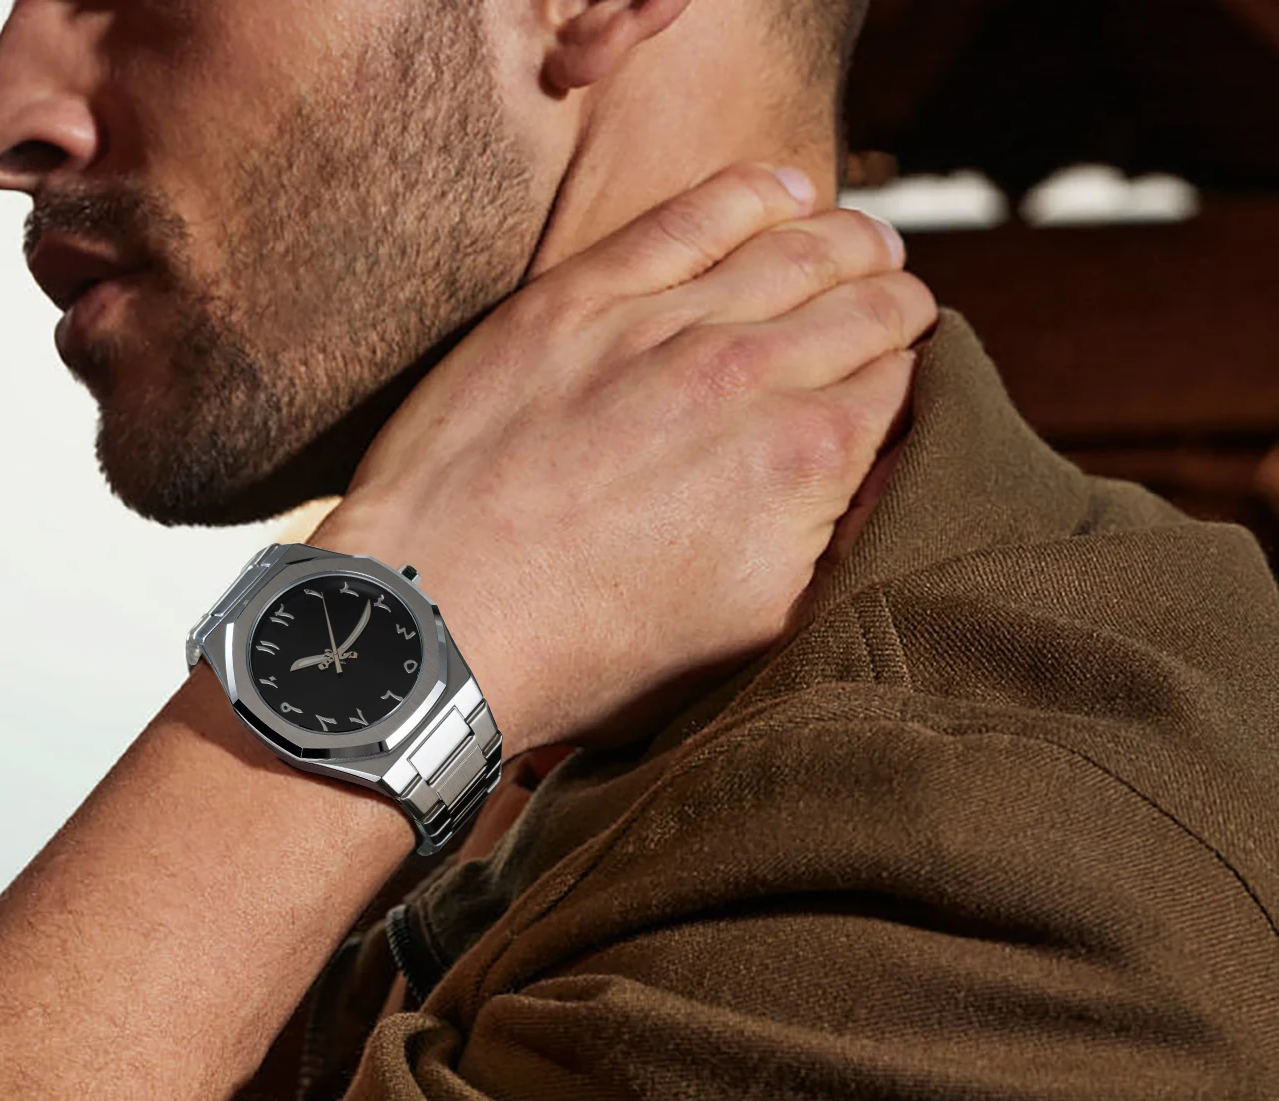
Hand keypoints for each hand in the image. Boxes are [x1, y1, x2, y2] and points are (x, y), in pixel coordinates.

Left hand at [316, 164, 935, 751]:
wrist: (441, 621)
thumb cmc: (589, 652)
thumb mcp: (752, 633)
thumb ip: (839, 545)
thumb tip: (890, 473)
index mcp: (809, 459)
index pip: (908, 381)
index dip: (913, 381)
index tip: (903, 387)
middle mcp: (751, 374)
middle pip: (868, 303)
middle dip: (896, 307)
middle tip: (895, 317)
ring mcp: (661, 324)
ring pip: (800, 246)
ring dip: (848, 244)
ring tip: (863, 252)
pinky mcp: (579, 297)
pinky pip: (695, 212)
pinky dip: (756, 196)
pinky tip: (783, 194)